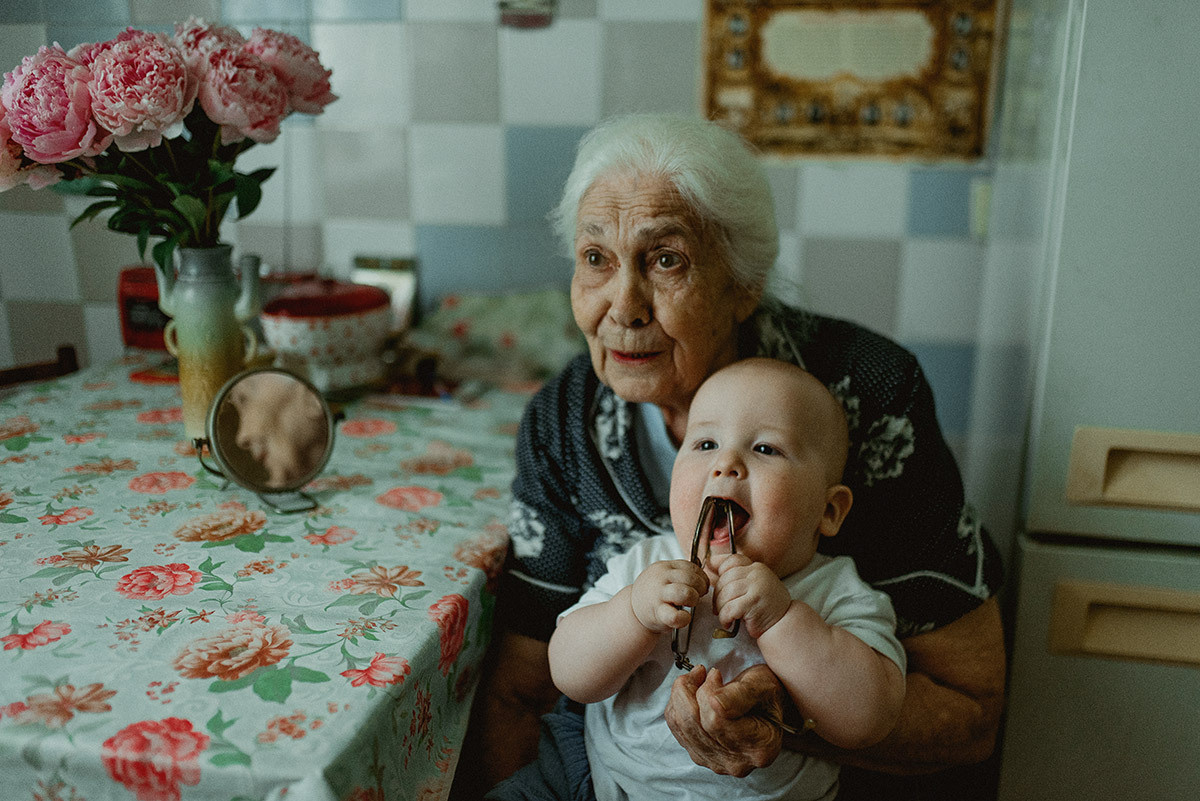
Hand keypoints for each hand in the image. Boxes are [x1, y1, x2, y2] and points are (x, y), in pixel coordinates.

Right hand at [630, 559, 708, 633]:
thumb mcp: (665, 576)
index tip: (702, 586)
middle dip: (700, 587)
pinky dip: (684, 618)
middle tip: (698, 595)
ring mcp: (659, 595)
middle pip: (690, 577)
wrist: (633, 609)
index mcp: (666, 567)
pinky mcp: (657, 613)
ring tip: (691, 603)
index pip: (691, 566)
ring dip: (693, 599)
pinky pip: (675, 616)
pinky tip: (684, 617)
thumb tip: (704, 572)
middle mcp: (661, 578)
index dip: (702, 577)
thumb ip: (682, 572)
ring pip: (684, 592)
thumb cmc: (655, 593)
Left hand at [664, 663, 784, 776]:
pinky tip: (690, 694)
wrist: (764, 705)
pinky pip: (677, 728)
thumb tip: (715, 703)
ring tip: (696, 679)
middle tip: (702, 672)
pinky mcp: (701, 755)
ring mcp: (717, 762)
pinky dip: (676, 705)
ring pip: (682, 726)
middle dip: (690, 691)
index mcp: (760, 747)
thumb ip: (740, 695)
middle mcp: (738, 762)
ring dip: (681, 695)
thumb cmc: (766, 694)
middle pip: (695, 725)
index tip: (715, 674)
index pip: (717, 722)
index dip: (708, 692)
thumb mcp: (761, 685)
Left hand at [709, 553, 790, 637]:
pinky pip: (730, 608)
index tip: (716, 583)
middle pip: (725, 579)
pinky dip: (725, 617)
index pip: (733, 560)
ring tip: (725, 616)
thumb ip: (737, 576)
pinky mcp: (754, 602)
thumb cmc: (765, 606)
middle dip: (717, 595)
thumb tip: (710, 562)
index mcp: (757, 567)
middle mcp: (757, 574)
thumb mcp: (754, 585)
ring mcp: (756, 587)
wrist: (783, 623)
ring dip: (720, 608)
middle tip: (718, 607)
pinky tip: (728, 622)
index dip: (720, 570)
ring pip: (725, 594)